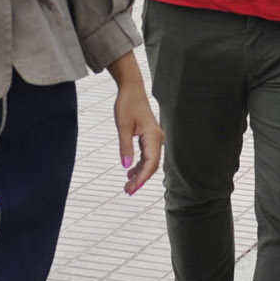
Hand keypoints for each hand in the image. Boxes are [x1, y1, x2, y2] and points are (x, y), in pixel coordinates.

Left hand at [115, 80, 162, 195]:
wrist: (131, 89)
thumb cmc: (127, 104)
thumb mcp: (123, 126)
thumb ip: (125, 147)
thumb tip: (126, 166)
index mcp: (153, 136)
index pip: (151, 163)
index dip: (142, 178)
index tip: (132, 188)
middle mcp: (157, 139)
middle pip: (152, 165)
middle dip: (141, 179)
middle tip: (127, 191)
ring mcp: (154, 139)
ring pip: (149, 162)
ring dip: (139, 174)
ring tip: (127, 185)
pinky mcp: (149, 138)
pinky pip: (147, 156)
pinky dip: (139, 165)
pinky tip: (130, 172)